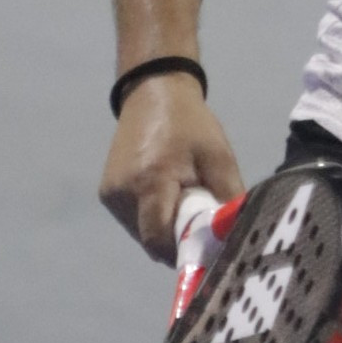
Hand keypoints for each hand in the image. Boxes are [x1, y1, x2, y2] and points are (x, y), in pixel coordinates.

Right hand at [99, 74, 245, 264]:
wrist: (153, 92)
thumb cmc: (191, 125)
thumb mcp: (219, 156)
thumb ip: (227, 198)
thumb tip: (234, 236)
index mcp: (150, 181)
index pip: (159, 240)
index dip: (182, 250)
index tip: (205, 248)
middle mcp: (123, 193)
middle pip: (150, 240)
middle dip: (176, 240)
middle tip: (199, 223)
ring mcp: (111, 195)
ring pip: (141, 233)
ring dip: (163, 229)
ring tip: (183, 202)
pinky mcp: (106, 193)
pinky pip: (133, 220)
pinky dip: (151, 218)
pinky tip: (166, 196)